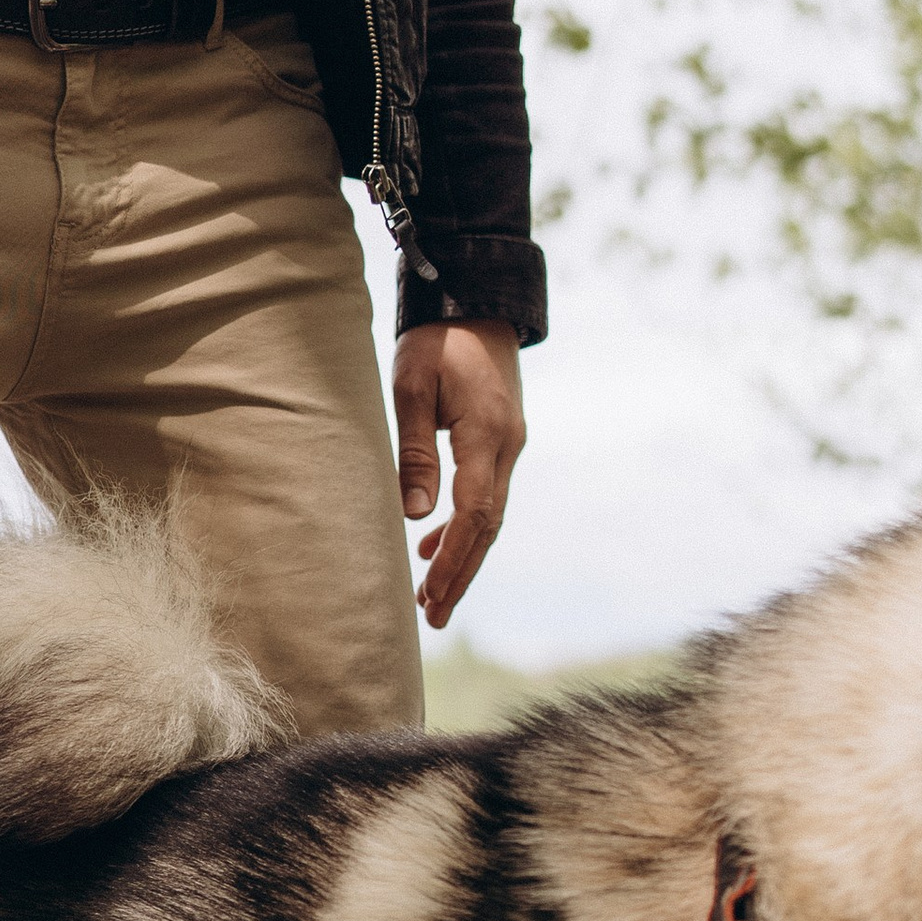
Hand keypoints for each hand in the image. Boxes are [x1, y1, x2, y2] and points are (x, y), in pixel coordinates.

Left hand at [393, 318, 525, 631]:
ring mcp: (508, 446)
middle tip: (433, 617)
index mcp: (487, 435)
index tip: (429, 591)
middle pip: (488, 526)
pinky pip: (486, 496)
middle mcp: (507, 447)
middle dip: (460, 574)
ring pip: (489, 516)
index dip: (453, 557)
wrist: (477, 303)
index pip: (474, 512)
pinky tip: (432, 545)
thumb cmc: (437, 341)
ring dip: (462, 556)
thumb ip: (415, 451)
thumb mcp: (413, 389)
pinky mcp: (500, 443)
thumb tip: (413, 514)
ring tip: (432, 597)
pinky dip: (463, 526)